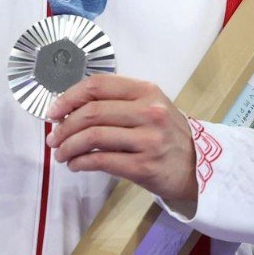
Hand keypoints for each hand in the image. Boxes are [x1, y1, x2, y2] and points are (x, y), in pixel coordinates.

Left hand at [46, 75, 196, 212]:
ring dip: (68, 146)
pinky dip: (80, 162)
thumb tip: (69, 108)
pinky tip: (75, 164)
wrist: (200, 168)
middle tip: (53, 138)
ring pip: (92, 136)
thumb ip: (116, 102)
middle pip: (91, 112)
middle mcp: (149, 112)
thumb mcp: (150, 107)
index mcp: (146, 91)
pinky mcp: (144, 166)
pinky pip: (101, 160)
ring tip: (60, 154)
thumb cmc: (167, 136)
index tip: (52, 111)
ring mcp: (148, 139)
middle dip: (63, 126)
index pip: (97, 86)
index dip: (68, 97)